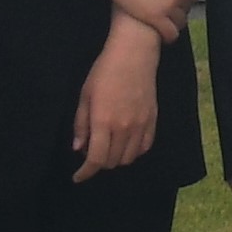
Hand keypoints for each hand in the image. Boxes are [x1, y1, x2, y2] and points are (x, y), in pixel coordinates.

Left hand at [68, 27, 158, 181]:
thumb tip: (79, 148)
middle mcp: (123, 128)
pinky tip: (126, 144)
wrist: (134, 54)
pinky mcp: (153, 120)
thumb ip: (81, 124)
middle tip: (91, 152)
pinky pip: (144, 147)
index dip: (85, 173)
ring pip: (129, 158)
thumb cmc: (104, 72)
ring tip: (108, 148)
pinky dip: (134, 152)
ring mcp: (140, 125)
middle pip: (111, 162)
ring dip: (116, 159)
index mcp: (102, 122)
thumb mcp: (85, 96)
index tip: (78, 177)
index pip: (95, 159)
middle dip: (98, 163)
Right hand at [94, 0, 197, 41]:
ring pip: (182, 21)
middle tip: (168, 6)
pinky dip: (168, 35)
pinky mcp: (156, 17)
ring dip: (174, 21)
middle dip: (181, 6)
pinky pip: (170, 33)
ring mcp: (171, 4)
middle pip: (189, 4)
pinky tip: (162, 33)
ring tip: (165, 21)